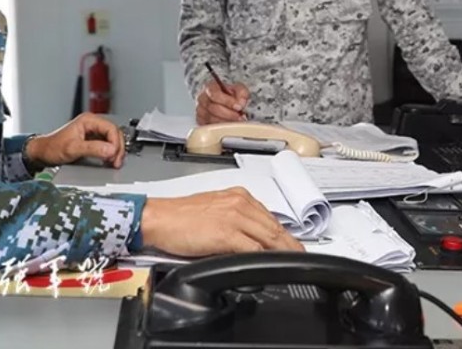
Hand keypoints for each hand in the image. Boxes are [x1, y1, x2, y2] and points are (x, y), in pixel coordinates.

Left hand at [25, 113, 125, 168]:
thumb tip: (111, 150)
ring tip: (114, 162)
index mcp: (88, 120)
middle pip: (114, 134)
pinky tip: (109, 161)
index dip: (115, 142)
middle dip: (118, 148)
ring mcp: (92, 132)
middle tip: (116, 161)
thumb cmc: (53, 147)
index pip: (111, 128)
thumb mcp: (73, 148)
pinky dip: (110, 153)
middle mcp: (92, 124)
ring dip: (115, 151)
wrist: (43, 153)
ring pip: (112, 140)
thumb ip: (93, 148)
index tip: (114, 155)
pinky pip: (107, 145)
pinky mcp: (92, 141)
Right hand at [140, 188, 303, 255]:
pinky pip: (254, 249)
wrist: (159, 218)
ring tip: (294, 264)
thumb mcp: (214, 210)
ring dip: (284, 253)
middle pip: (274, 228)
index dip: (285, 235)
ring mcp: (234, 217)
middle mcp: (239, 202)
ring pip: (269, 238)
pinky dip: (265, 259)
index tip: (294, 246)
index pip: (270, 217)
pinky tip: (270, 266)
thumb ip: (235, 220)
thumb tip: (251, 238)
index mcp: (237, 195)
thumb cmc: (179, 217)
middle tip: (302, 258)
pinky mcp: (226, 233)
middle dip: (291, 246)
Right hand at [195, 79, 249, 124]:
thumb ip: (242, 93)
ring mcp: (200, 111)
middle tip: (239, 117)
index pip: (215, 94)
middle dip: (228, 114)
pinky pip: (209, 126)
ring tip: (236, 122)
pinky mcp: (201, 122)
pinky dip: (220, 128)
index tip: (238, 107)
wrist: (226, 103)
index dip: (227, 101)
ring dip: (225, 122)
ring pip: (211, 119)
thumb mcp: (239, 90)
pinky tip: (229, 126)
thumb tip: (240, 102)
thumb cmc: (230, 96)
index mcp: (210, 87)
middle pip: (213, 108)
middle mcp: (203, 98)